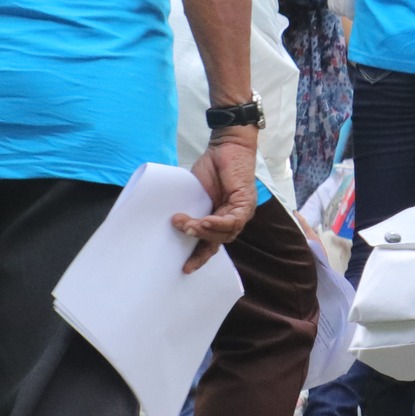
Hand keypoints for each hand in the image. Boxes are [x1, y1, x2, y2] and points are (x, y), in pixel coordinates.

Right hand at [175, 126, 258, 269]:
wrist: (225, 147)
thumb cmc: (211, 168)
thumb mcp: (194, 193)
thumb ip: (188, 208)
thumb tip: (170, 222)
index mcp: (219, 219)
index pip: (211, 243)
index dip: (199, 257)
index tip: (184, 268)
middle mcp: (232, 219)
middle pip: (217, 241)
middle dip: (199, 243)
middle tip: (182, 233)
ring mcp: (241, 212)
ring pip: (225, 234)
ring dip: (205, 231)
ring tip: (189, 224)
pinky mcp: (245, 203)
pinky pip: (234, 220)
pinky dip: (218, 223)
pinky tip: (205, 220)